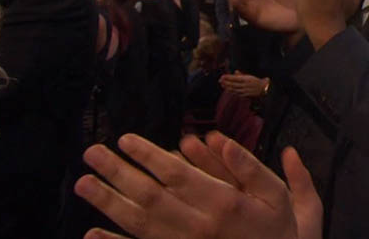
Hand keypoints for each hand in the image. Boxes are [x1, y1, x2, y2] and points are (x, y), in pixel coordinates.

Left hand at [74, 132, 321, 238]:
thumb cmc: (284, 234)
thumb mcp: (283, 197)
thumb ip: (251, 168)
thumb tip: (219, 139)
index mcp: (224, 205)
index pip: (177, 175)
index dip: (148, 156)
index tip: (125, 139)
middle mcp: (199, 228)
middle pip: (150, 197)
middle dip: (118, 173)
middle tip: (91, 153)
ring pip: (140, 224)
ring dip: (109, 203)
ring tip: (83, 184)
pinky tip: (92, 235)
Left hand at [220, 73, 269, 97]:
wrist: (263, 88)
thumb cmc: (256, 81)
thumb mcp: (249, 76)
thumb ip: (242, 75)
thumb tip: (235, 72)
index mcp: (245, 79)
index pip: (234, 78)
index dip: (227, 77)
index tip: (222, 76)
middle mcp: (244, 85)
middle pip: (232, 84)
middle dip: (225, 82)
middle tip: (219, 80)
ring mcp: (244, 91)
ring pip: (233, 89)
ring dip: (227, 87)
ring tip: (222, 85)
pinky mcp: (245, 95)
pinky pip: (236, 93)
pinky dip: (231, 91)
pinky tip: (228, 90)